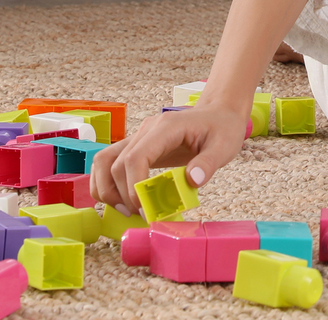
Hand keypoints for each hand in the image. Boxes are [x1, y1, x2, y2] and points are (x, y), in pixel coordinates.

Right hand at [89, 102, 245, 213]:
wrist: (218, 113)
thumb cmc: (222, 128)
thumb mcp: (224, 146)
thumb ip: (208, 163)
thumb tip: (192, 181)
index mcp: (165, 128)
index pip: (135, 157)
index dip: (133, 186)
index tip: (144, 209)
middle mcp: (146, 130)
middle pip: (115, 163)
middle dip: (120, 195)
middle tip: (140, 215)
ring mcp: (138, 137)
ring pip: (103, 161)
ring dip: (106, 189)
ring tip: (126, 211)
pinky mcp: (138, 147)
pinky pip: (111, 163)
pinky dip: (108, 184)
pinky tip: (123, 201)